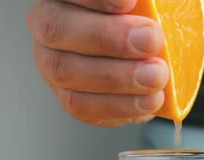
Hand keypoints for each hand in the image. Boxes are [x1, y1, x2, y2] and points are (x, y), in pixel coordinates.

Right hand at [27, 0, 168, 126]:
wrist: (150, 49)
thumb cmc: (144, 16)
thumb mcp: (146, 4)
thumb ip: (145, 3)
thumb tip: (145, 3)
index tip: (131, 2)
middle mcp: (47, 24)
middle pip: (57, 29)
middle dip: (108, 37)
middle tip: (151, 41)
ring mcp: (52, 63)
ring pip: (66, 72)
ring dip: (117, 78)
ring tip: (156, 77)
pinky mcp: (68, 95)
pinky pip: (82, 106)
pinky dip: (119, 106)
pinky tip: (150, 100)